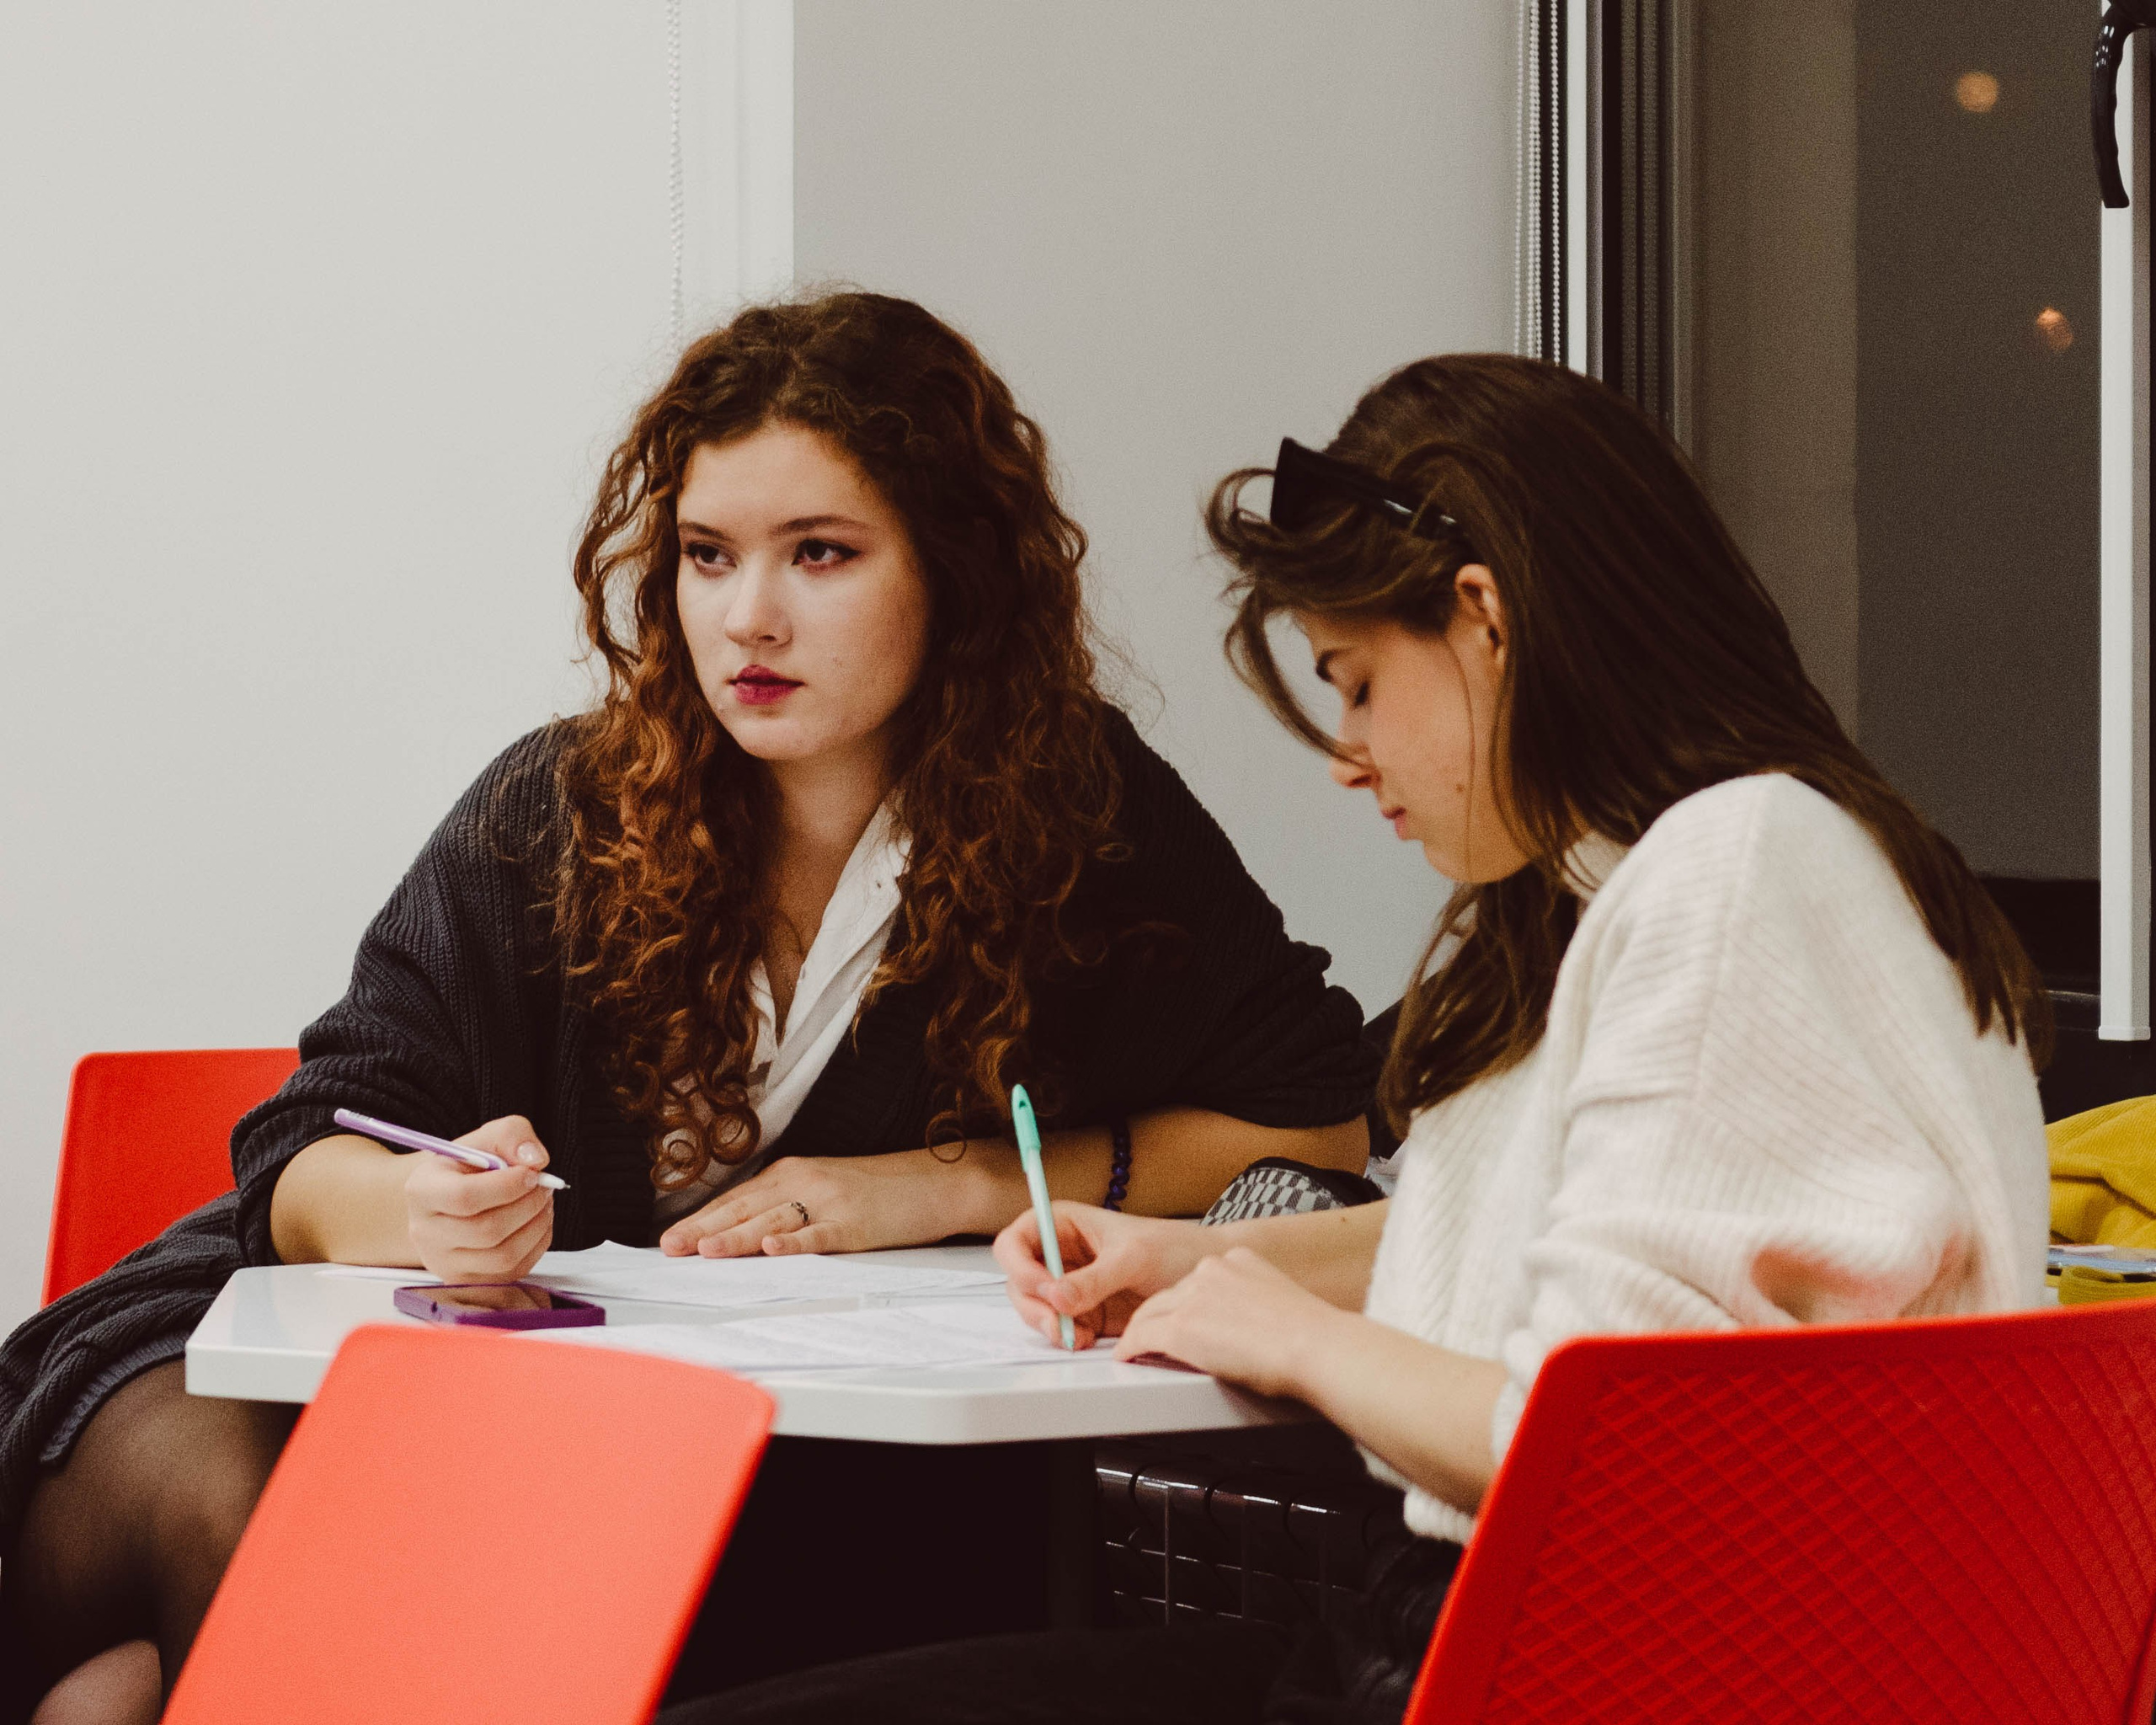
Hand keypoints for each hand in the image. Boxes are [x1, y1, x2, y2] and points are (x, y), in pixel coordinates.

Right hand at [403, 1115, 554, 1283]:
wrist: (450, 1201)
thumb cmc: (469, 1168)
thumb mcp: (487, 1137)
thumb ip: (512, 1135)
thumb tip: (534, 1160)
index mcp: (422, 1191)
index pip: (464, 1197)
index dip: (507, 1186)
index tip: (531, 1174)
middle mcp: (425, 1233)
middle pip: (487, 1230)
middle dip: (528, 1206)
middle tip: (544, 1187)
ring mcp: (444, 1263)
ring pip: (503, 1256)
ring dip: (536, 1226)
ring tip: (542, 1203)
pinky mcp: (467, 1281)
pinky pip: (512, 1272)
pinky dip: (536, 1245)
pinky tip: (536, 1223)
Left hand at [657, 1148, 994, 1257]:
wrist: (937, 1182)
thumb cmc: (882, 1190)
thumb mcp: (826, 1188)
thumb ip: (788, 1205)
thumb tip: (746, 1233)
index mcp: (794, 1173)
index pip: (737, 1199)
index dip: (702, 1218)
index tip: (670, 1239)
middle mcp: (805, 1181)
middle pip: (745, 1208)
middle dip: (704, 1229)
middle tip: (670, 1249)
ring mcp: (831, 1201)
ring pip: (773, 1220)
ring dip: (737, 1236)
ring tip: (705, 1250)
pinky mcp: (857, 1223)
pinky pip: (820, 1234)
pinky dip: (794, 1242)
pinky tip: (772, 1248)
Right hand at [994, 1203, 1204, 1349]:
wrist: (1204, 1274)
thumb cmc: (1175, 1248)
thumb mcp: (1134, 1258)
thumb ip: (1095, 1278)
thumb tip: (1057, 1295)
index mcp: (1064, 1224)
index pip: (1016, 1241)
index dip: (1020, 1265)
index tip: (1042, 1286)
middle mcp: (1061, 1254)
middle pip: (1019, 1281)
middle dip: (1033, 1304)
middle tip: (1057, 1322)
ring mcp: (1070, 1286)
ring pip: (1035, 1309)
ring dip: (1048, 1326)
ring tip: (1076, 1335)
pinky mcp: (1084, 1313)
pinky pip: (1059, 1328)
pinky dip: (1065, 1338)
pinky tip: (1085, 1340)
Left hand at [1112, 1247, 1342, 1399]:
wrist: (1314, 1346)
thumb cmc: (1311, 1337)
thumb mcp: (1278, 1301)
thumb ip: (1254, 1305)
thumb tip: (1249, 1328)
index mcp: (1238, 1260)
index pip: (1197, 1280)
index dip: (1186, 1302)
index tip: (1185, 1315)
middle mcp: (1211, 1270)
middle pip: (1169, 1294)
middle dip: (1158, 1316)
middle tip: (1148, 1334)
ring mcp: (1192, 1297)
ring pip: (1150, 1313)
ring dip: (1141, 1331)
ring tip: (1134, 1347)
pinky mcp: (1179, 1328)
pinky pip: (1141, 1337)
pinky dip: (1131, 1348)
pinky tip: (1127, 1357)